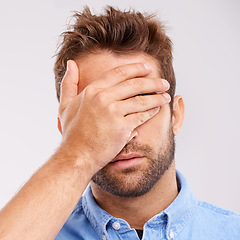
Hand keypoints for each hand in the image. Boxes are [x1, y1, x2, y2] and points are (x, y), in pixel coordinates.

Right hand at [58, 60, 170, 175]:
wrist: (77, 156)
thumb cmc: (72, 132)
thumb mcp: (65, 105)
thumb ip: (68, 83)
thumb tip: (71, 63)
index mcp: (92, 90)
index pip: (119, 73)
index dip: (136, 68)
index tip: (148, 67)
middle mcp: (103, 98)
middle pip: (135, 84)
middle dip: (153, 82)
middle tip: (164, 82)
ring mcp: (113, 113)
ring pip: (141, 100)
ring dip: (157, 97)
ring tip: (166, 96)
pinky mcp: (122, 128)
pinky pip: (142, 116)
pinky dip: (151, 111)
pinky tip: (157, 109)